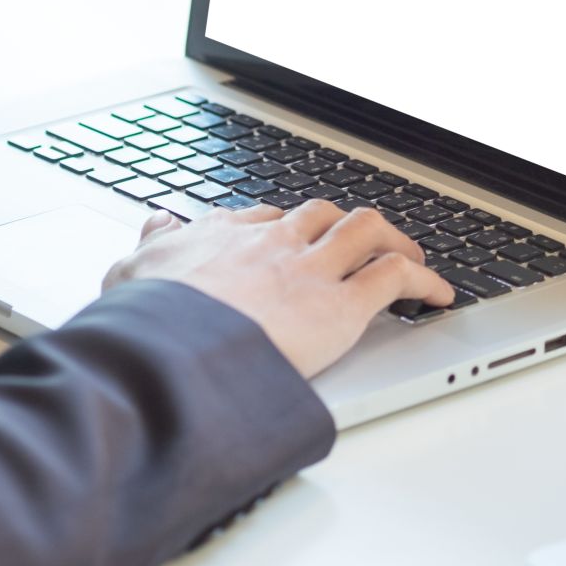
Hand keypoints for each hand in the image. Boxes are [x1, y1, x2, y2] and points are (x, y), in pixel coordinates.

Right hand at [105, 203, 455, 378]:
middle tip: (360, 244)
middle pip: (321, 214)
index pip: (267, 217)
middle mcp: (271, 242)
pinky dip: (424, 280)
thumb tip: (157, 224)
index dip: (289, 227)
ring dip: (393, 240)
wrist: (170, 351)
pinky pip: (395, 276)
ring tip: (409, 256)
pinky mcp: (340, 305)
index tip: (297, 238)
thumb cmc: (148, 323)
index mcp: (223, 236)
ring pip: (366, 230)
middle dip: (345, 226)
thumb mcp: (128, 274)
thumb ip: (148, 247)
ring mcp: (308, 270)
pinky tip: (437, 293)